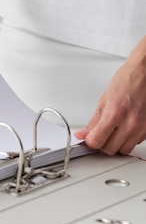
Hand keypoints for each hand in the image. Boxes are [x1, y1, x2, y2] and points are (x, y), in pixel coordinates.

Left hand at [74, 37, 145, 154]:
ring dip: (116, 143)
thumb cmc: (127, 80)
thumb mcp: (105, 98)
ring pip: (124, 150)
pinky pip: (135, 143)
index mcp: (115, 113)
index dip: (90, 141)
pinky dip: (128, 138)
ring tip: (113, 130)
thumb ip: (94, 120)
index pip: (97, 141)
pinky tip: (125, 127)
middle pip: (110, 149)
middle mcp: (130, 123)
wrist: (145, 73)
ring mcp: (141, 128)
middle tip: (100, 133)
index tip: (88, 138)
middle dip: (103, 143)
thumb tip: (84, 133)